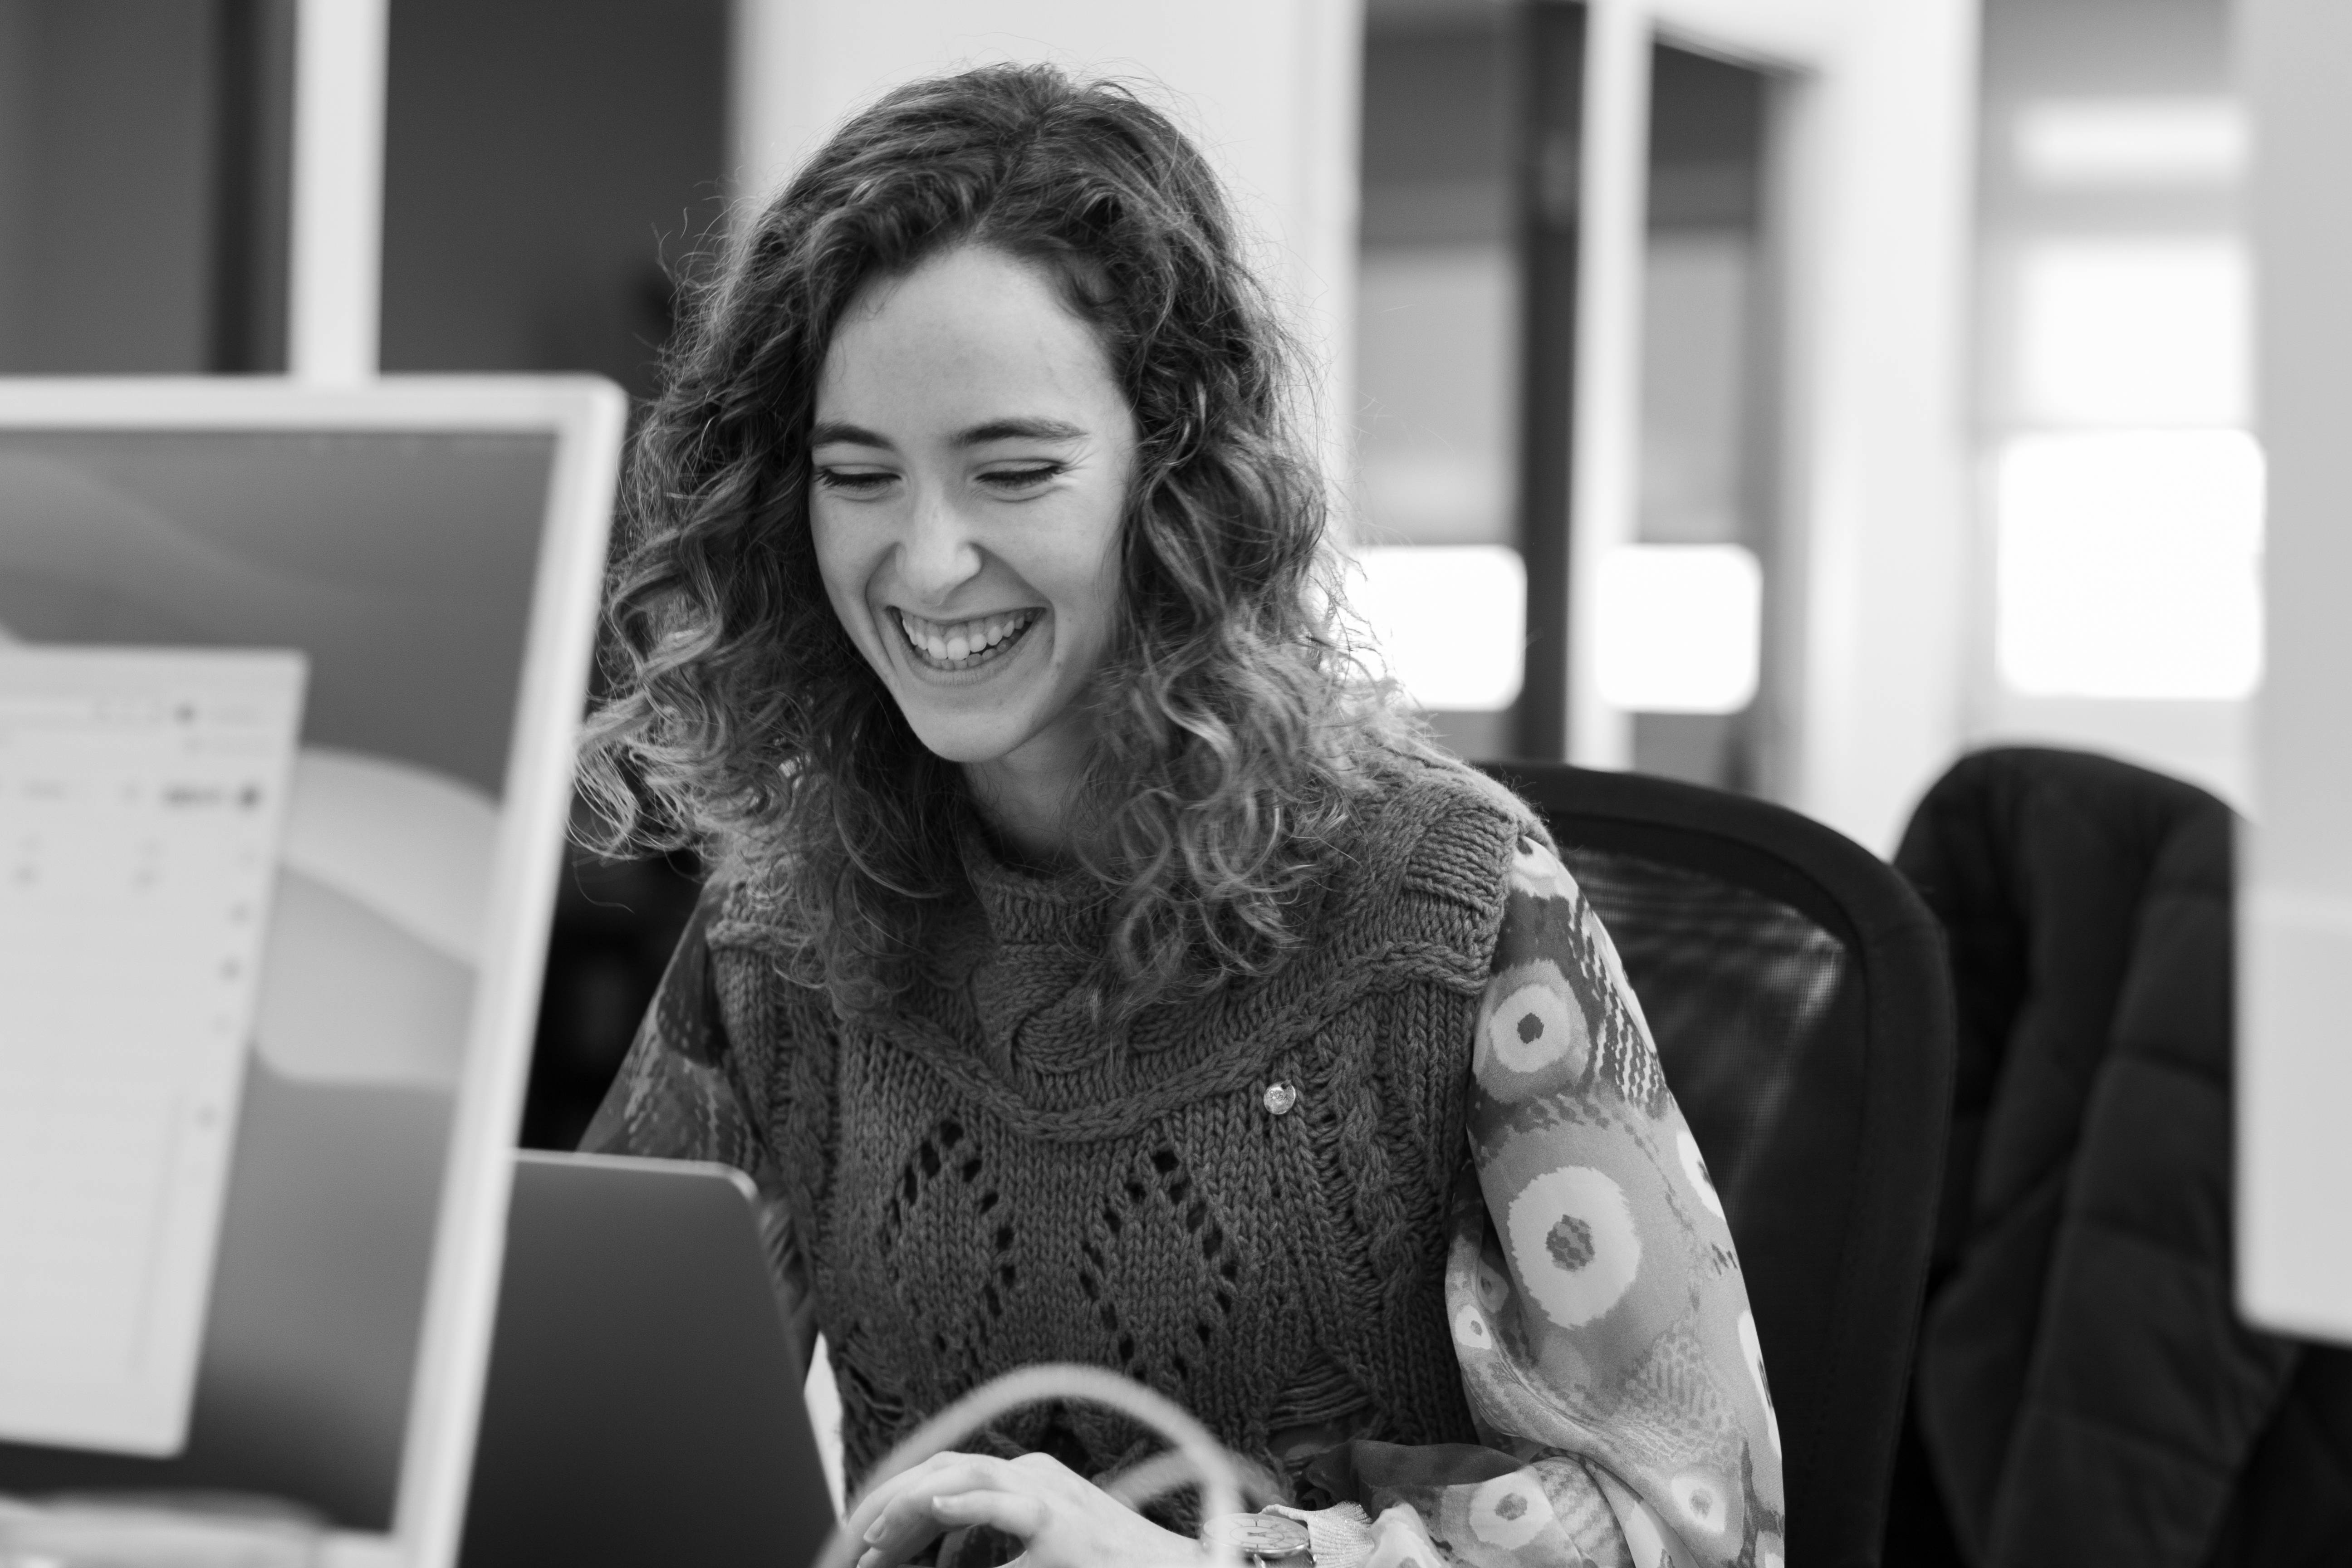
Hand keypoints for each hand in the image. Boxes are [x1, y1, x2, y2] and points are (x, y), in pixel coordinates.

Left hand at [847, 1450, 1198, 1567]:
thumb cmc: (1102, 1565)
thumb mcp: (1032, 1557)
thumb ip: (986, 1553)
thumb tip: (939, 1560)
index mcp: (1021, 1481)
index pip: (945, 1481)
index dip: (898, 1508)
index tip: (867, 1543)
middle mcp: (1029, 1474)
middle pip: (943, 1473)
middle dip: (892, 1505)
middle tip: (855, 1544)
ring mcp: (1045, 1492)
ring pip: (965, 1478)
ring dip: (913, 1507)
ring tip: (877, 1538)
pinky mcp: (1059, 1521)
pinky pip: (1005, 1506)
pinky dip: (966, 1506)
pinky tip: (936, 1511)